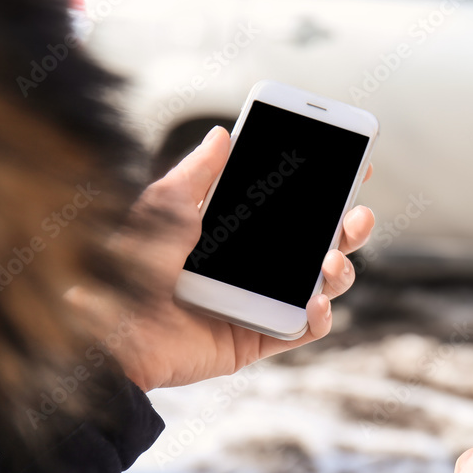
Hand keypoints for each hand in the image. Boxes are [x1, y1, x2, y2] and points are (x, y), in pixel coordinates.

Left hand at [71, 126, 374, 390]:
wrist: (114, 332)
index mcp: (238, 231)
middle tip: (358, 214)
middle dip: (349, 227)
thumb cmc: (128, 269)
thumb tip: (222, 134)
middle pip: (321, 243)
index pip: (293, 206)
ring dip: (341, 270)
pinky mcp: (259, 337)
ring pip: (322, 284)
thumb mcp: (163, 209)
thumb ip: (197, 173)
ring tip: (331, 260)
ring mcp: (261, 301)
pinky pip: (304, 330)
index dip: (326, 188)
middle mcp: (256, 265)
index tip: (352, 165)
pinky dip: (320, 317)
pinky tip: (315, 302)